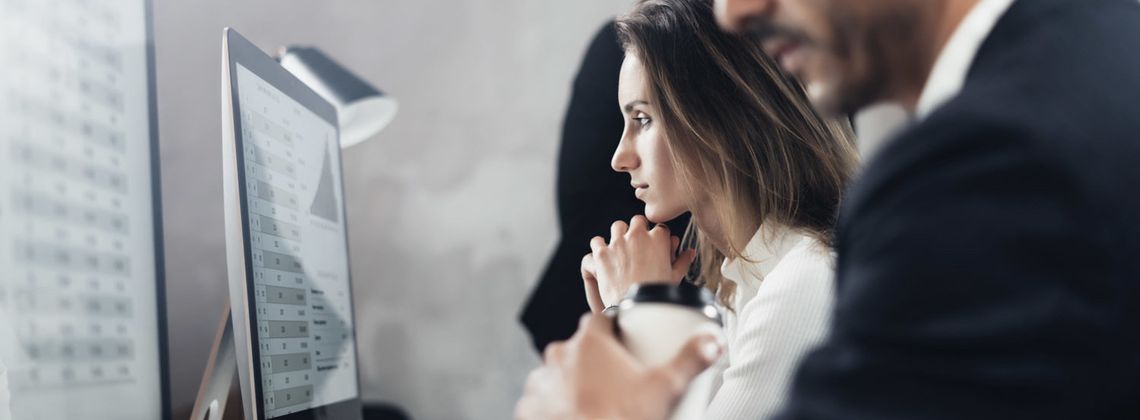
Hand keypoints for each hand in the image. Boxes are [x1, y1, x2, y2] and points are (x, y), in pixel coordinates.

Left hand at [515, 314, 722, 419]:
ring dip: (573, 382)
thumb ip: (690, 360)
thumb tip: (712, 341)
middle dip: (596, 359)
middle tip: (617, 378)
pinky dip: (556, 405)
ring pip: (560, 373)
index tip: (626, 339)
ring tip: (596, 401)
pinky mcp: (530, 405)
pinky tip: (574, 414)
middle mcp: (560, 355)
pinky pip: (544, 398)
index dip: (614, 327)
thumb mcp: (664, 388)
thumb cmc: (620, 419)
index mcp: (590, 342)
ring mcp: (541, 381)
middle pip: (580, 347)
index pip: (600, 318)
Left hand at [583, 216, 696, 308]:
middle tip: (637, 244)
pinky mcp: (602, 254)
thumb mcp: (675, 277)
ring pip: (617, 226)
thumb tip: (690, 252)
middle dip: (638, 230)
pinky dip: (598, 247)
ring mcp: (618, 243)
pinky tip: (602, 256)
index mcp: (658, 238)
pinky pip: (596, 241)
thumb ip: (683, 261)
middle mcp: (638, 235)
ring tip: (620, 248)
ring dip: (619, 234)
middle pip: (637, 222)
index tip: (655, 244)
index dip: (657, 236)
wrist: (638, 308)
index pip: (659, 227)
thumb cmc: (659, 294)